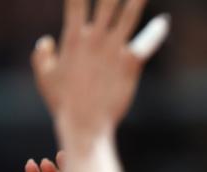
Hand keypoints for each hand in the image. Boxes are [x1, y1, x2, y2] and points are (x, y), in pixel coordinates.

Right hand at [32, 0, 169, 141]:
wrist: (85, 125)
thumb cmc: (63, 103)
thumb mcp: (45, 77)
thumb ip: (42, 55)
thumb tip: (46, 40)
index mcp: (72, 38)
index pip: (75, 1)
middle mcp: (94, 39)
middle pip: (106, 1)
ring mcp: (113, 50)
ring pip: (129, 15)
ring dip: (137, 0)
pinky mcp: (130, 64)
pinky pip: (146, 44)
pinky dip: (156, 33)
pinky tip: (164, 22)